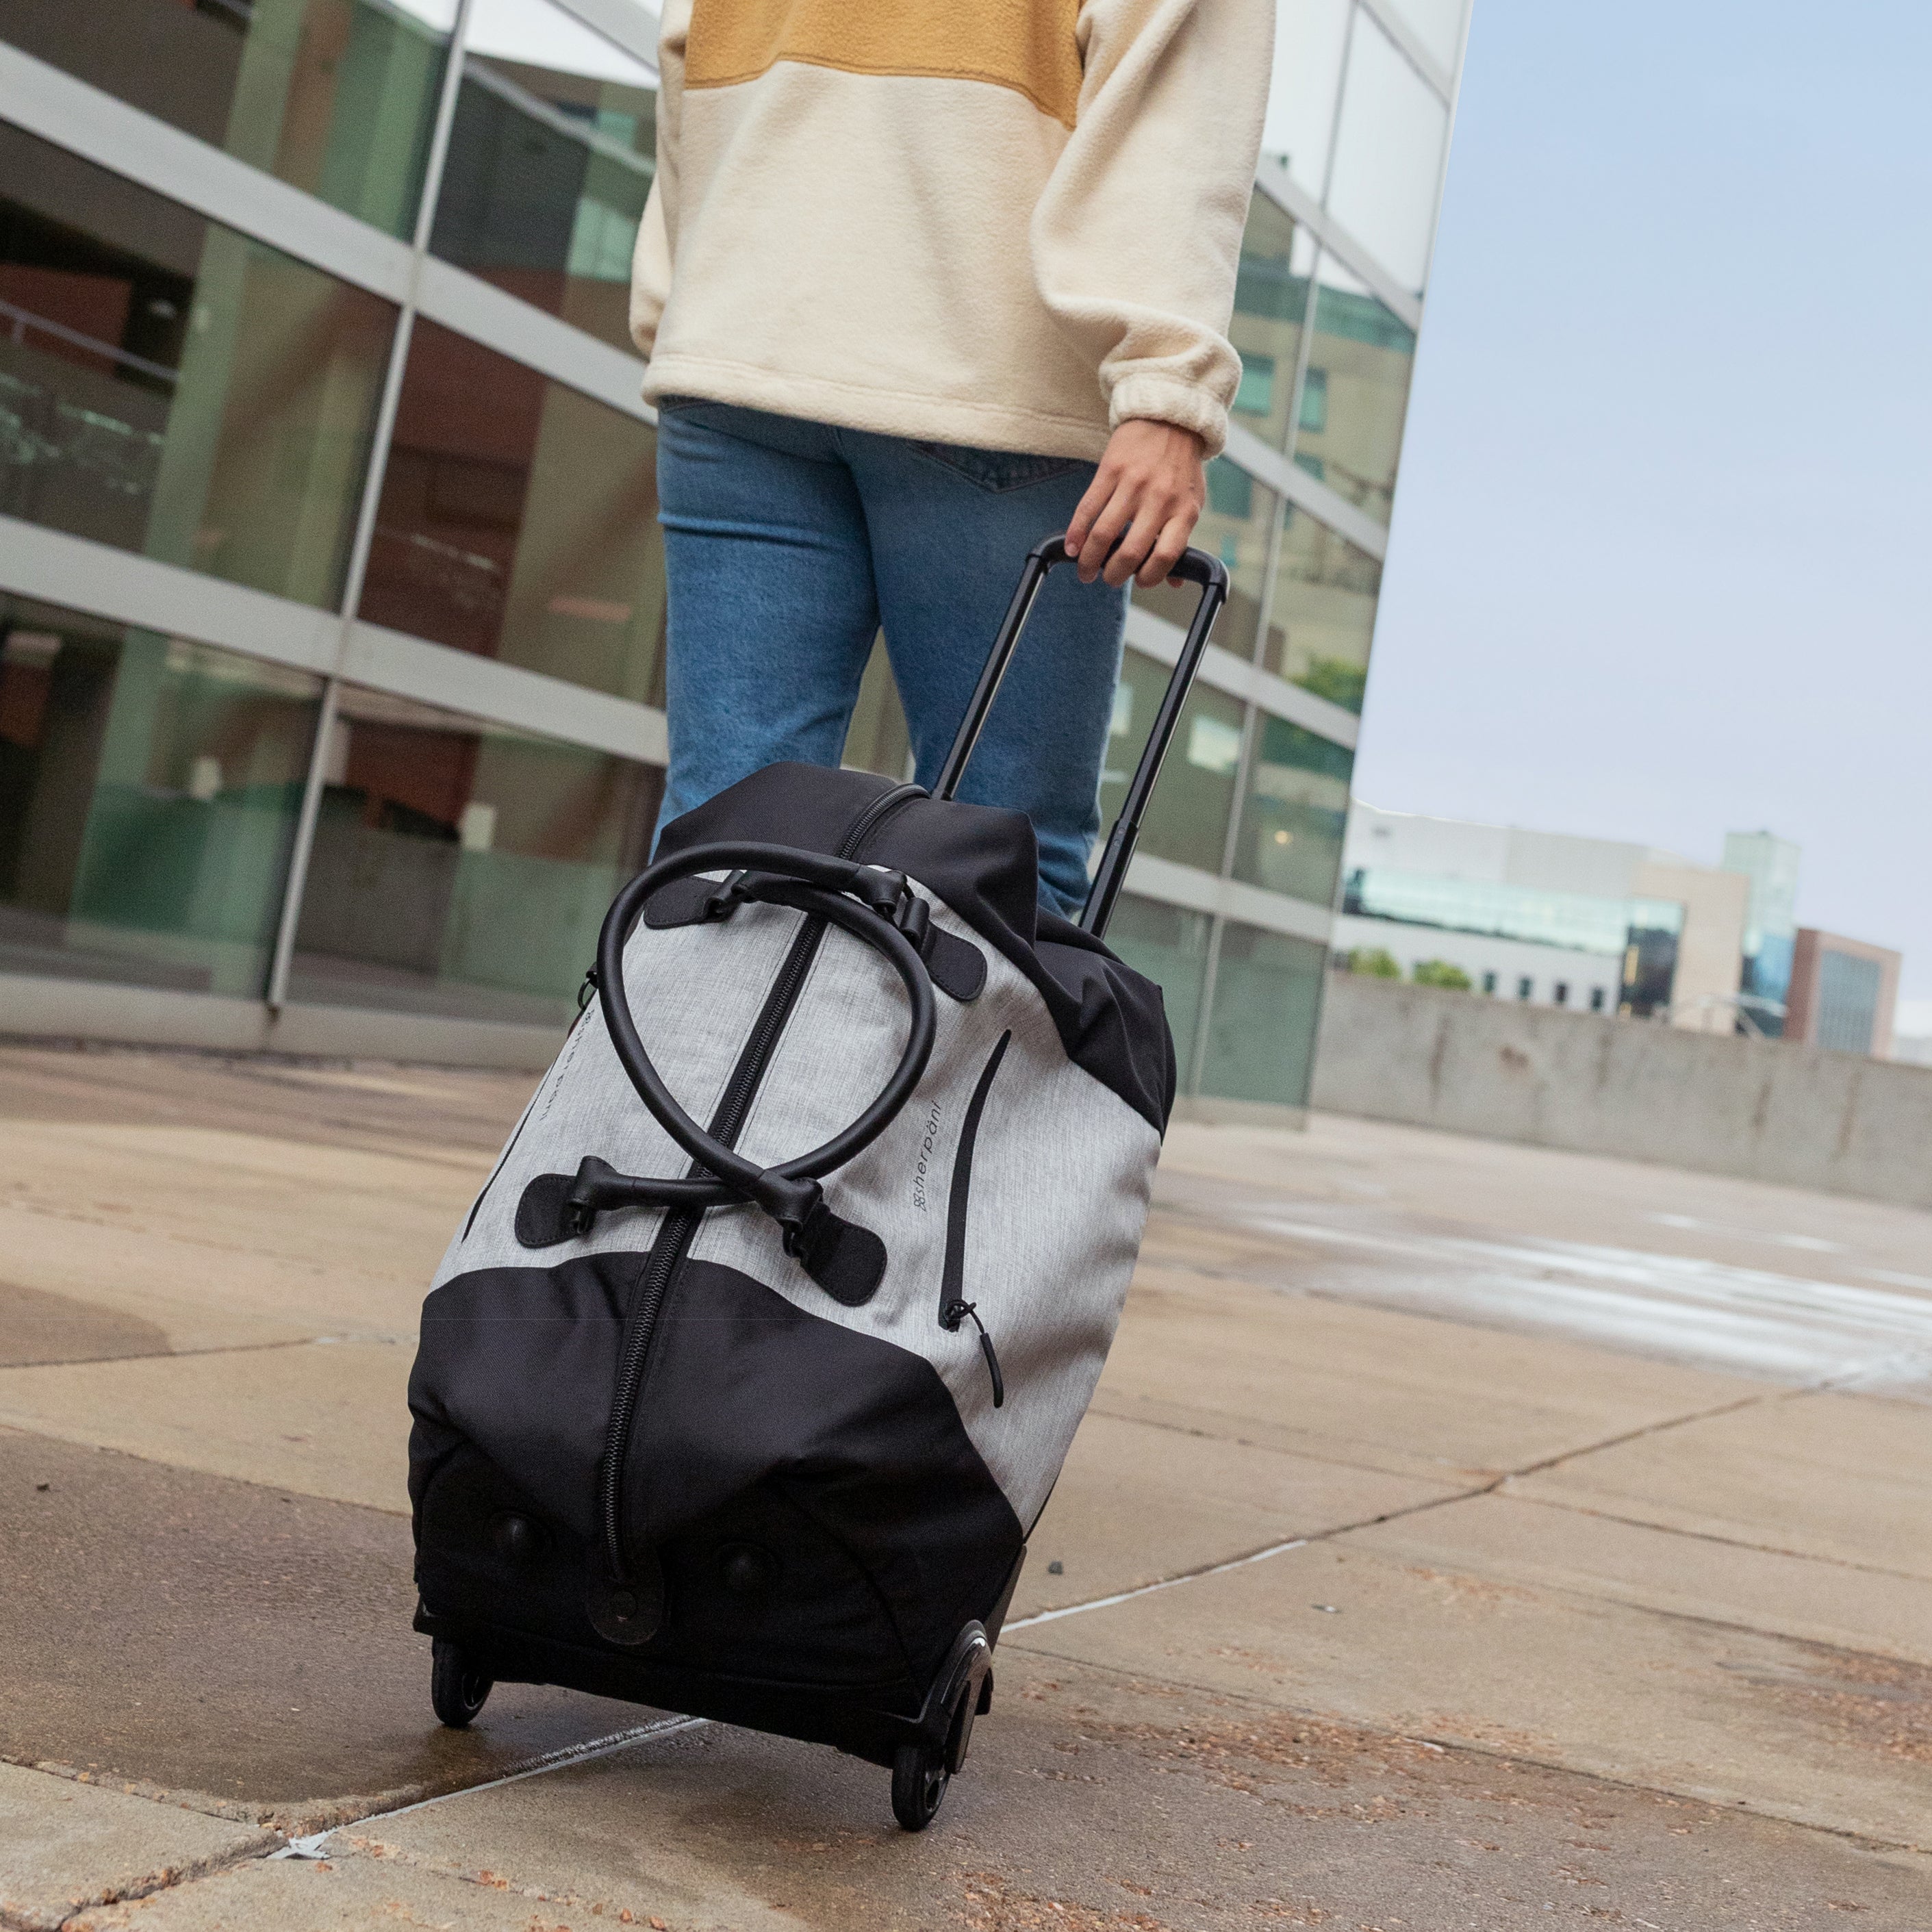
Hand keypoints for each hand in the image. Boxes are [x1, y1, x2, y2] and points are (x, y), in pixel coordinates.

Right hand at [1065, 419, 1206, 588]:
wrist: (1170, 418)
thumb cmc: (1180, 466)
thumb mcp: (1191, 502)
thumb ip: (1180, 539)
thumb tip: (1173, 582)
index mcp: (1184, 511)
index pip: (1166, 556)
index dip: (1149, 577)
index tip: (1139, 582)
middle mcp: (1159, 499)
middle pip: (1131, 551)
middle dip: (1114, 574)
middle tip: (1107, 578)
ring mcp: (1133, 484)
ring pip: (1104, 534)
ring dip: (1090, 560)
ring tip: (1086, 570)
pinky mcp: (1111, 471)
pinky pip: (1088, 508)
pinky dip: (1075, 533)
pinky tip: (1071, 547)